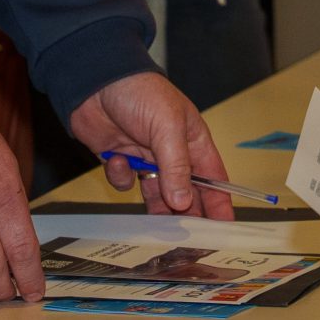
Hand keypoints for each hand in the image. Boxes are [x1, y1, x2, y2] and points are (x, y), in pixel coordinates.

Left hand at [69, 72, 236, 220]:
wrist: (95, 82)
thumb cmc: (140, 92)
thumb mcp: (167, 127)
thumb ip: (177, 166)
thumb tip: (183, 201)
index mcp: (193, 140)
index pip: (213, 177)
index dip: (220, 202)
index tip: (224, 228)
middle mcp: (172, 152)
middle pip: (186, 192)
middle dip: (186, 212)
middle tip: (187, 237)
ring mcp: (147, 158)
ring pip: (155, 194)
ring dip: (153, 203)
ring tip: (154, 218)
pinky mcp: (123, 161)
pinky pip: (127, 182)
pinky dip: (122, 176)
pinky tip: (117, 160)